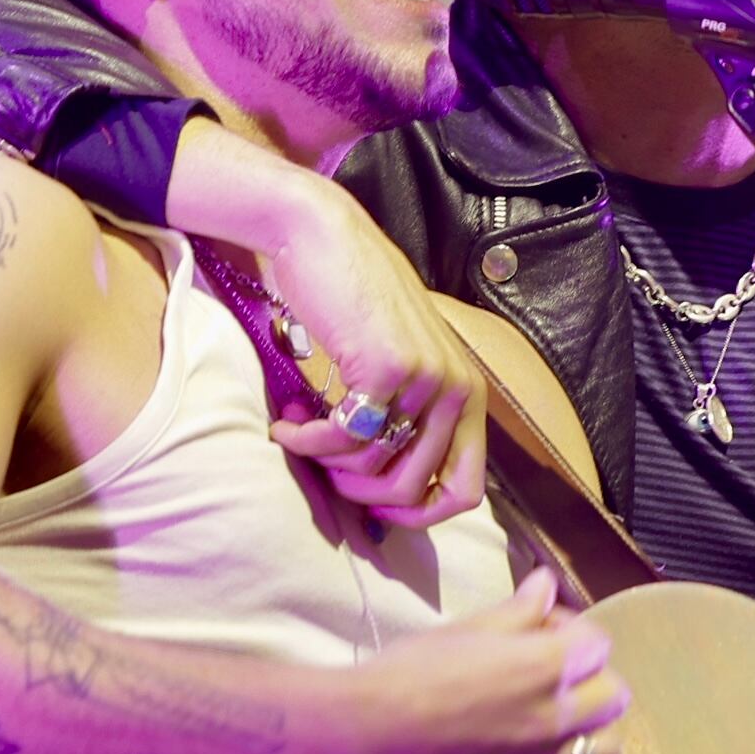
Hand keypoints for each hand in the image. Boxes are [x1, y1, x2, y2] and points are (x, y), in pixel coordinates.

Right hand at [264, 186, 489, 528]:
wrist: (324, 238)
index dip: (419, 515)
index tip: (373, 508)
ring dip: (325, 463)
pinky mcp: (386, 368)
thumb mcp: (398, 364)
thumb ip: (405, 418)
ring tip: (302, 432)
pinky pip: (343, 438)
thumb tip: (385, 497)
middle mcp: (456, 390)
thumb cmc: (354, 303)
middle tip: (325, 470)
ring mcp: (426, 379)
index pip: (466, 491)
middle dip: (359, 494)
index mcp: (467, 394)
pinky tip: (287, 424)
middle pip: (412, 490)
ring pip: (373, 468)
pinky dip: (306, 441)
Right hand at [336, 568, 630, 753]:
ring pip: (606, 750)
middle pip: (613, 695)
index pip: (599, 643)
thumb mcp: (467, 629)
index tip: (541, 631)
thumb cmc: (410, 670)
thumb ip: (518, 611)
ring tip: (554, 722)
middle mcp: (558, 717)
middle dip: (589, 678)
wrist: (364, 734)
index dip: (571, 632)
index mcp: (549, 665)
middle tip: (550, 675)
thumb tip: (546, 583)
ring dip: (590, 732)